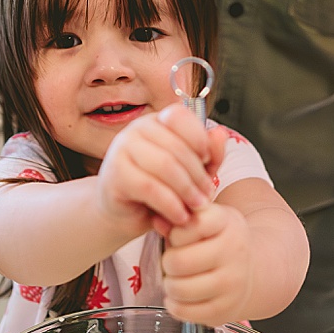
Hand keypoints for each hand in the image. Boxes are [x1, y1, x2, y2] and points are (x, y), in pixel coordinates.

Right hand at [95, 106, 222, 235]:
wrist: (126, 216)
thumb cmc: (160, 190)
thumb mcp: (193, 172)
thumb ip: (210, 154)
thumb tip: (220, 133)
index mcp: (156, 122)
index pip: (179, 116)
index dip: (198, 138)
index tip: (208, 162)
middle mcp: (135, 130)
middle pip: (176, 145)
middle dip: (197, 174)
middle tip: (207, 195)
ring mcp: (121, 150)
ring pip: (164, 165)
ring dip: (186, 190)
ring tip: (197, 207)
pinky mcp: (114, 175)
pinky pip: (149, 187)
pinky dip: (170, 204)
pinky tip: (180, 216)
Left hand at [162, 203, 253, 325]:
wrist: (248, 271)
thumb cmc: (217, 242)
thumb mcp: (204, 221)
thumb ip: (179, 220)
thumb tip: (158, 222)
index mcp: (227, 223)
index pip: (194, 225)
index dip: (176, 232)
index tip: (179, 236)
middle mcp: (234, 252)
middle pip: (179, 261)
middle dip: (168, 263)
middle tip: (172, 263)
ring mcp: (232, 283)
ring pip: (180, 289)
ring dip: (170, 285)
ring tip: (175, 280)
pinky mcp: (226, 309)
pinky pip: (184, 311)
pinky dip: (174, 305)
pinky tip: (179, 297)